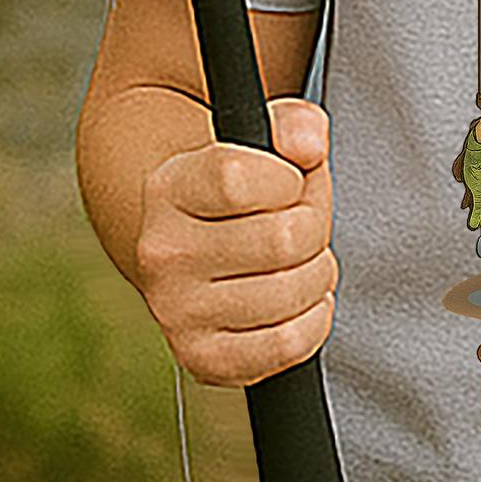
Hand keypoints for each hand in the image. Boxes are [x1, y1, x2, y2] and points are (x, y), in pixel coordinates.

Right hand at [131, 99, 337, 383]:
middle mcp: (162, 252)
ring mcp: (176, 310)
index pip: (238, 179)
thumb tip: (309, 144)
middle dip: (316, 227)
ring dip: (318, 273)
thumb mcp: (267, 139)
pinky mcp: (202, 357)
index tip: (286, 183)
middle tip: (301, 226)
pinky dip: (314, 320)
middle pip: (285, 239)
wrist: (203, 250)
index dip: (288, 179)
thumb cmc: (251, 190)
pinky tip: (299, 302)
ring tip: (298, 262)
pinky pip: (288, 344)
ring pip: (293, 291)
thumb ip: (295, 124)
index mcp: (170, 187)